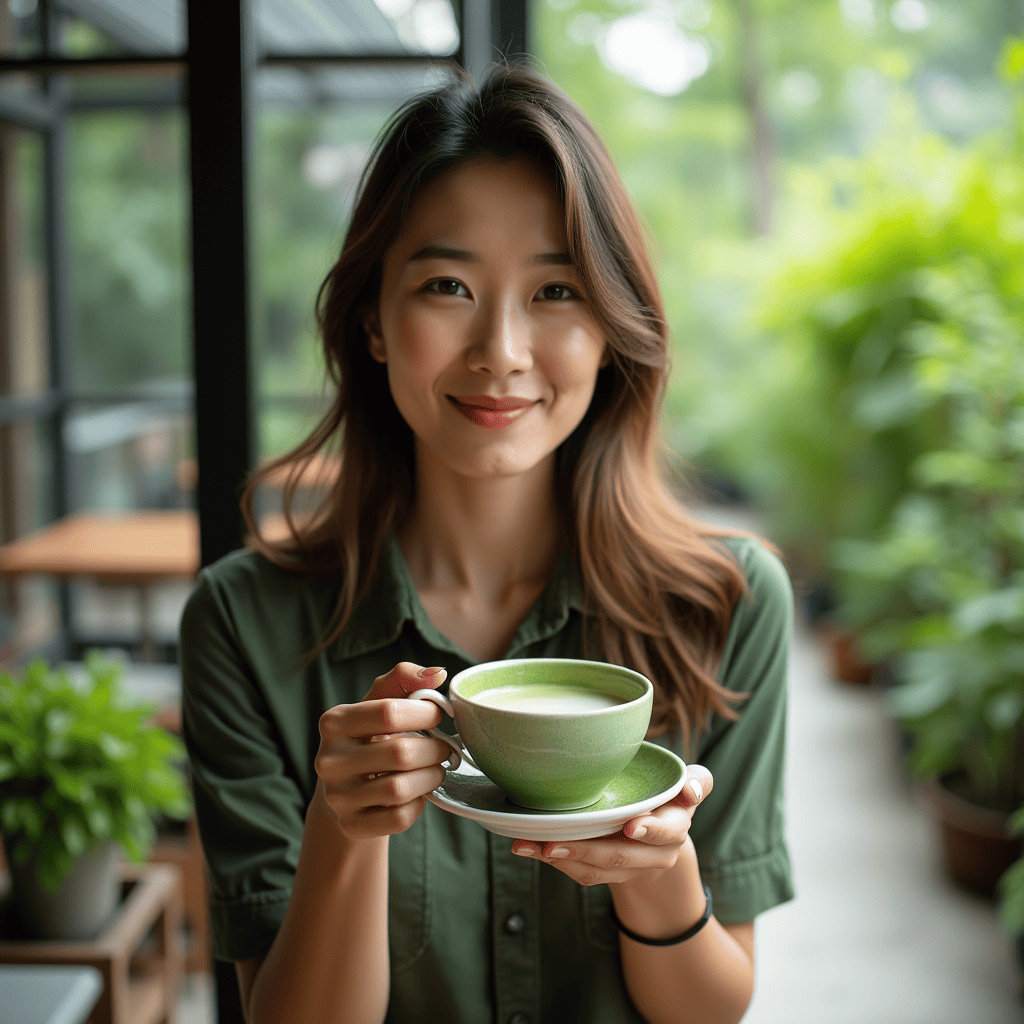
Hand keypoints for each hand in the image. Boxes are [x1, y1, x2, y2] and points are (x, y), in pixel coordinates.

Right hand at [314, 662, 452, 838]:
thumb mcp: (378, 702)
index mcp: (334, 722)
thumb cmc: (369, 737)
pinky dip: (418, 805)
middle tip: (443, 747)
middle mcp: (328, 760)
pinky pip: (399, 818)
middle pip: (399, 753)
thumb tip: (438, 673)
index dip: (424, 712)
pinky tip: (416, 793)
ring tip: (435, 768)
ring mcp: (337, 797)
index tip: (439, 714)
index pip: (388, 712)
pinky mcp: (350, 825)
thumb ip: (404, 678)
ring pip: (400, 789)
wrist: (347, 788)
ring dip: (431, 777)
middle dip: (434, 749)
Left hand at [510, 765, 713, 885]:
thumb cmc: (668, 798)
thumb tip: (691, 790)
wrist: (660, 841)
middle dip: (586, 850)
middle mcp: (654, 854)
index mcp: (675, 827)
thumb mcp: (687, 785)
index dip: (650, 829)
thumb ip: (697, 781)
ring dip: (560, 859)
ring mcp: (628, 869)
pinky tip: (530, 847)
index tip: (631, 825)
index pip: (666, 831)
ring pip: (595, 870)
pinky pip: (581, 873)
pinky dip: (554, 862)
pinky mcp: (605, 875)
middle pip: (620, 857)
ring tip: (529, 845)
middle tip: (554, 842)